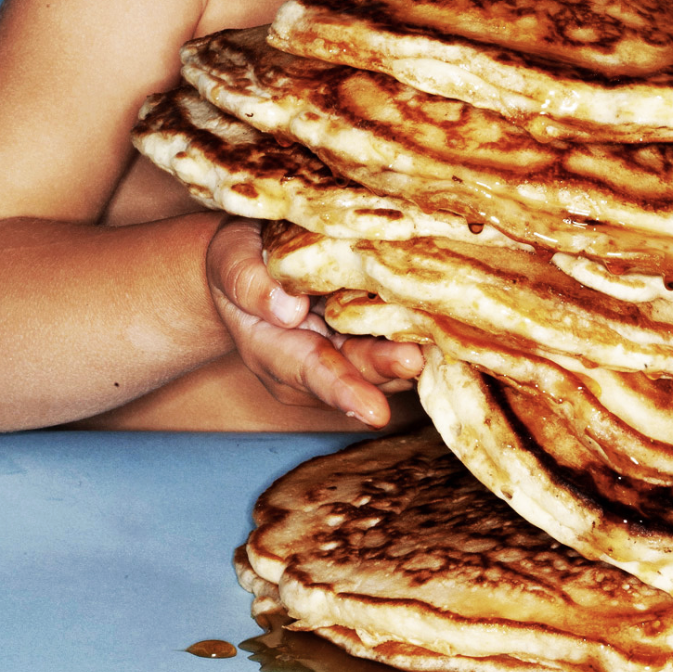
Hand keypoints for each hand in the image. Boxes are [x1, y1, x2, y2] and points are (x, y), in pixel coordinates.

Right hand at [205, 217, 422, 424]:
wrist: (250, 262)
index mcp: (274, 352)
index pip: (312, 371)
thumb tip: (288, 309)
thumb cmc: (239, 260)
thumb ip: (250, 284)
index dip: (344, 390)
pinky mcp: (369, 331)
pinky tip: (441, 316)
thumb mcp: (231, 262)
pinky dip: (416, 327)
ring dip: (410, 350)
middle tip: (415, 360)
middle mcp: (315, 361)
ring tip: (437, 335)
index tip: (374, 411)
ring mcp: (345, 349)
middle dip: (388, 368)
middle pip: (359, 367)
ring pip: (384, 356)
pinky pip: (395, 333)